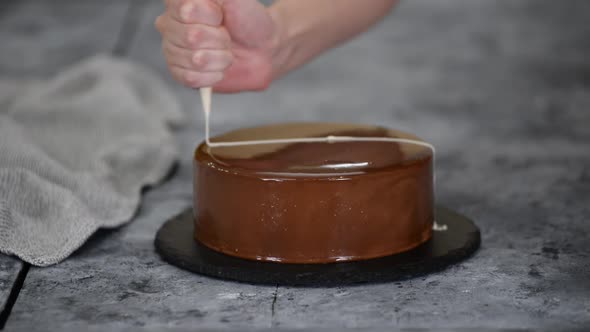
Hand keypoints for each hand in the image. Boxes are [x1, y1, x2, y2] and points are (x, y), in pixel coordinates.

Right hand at [155, 0, 279, 92]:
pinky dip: (212, 75)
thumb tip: (205, 2)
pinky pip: (190, 78)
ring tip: (225, 51)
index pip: (186, 11)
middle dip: (219, 39)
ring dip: (220, 58)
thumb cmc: (247, 20)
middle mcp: (169, 23)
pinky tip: (218, 68)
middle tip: (226, 36)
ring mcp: (171, 49)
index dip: (211, 17)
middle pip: (191, 37)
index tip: (221, 16)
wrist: (259, 48)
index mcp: (180, 1)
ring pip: (194, 60)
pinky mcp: (179, 72)